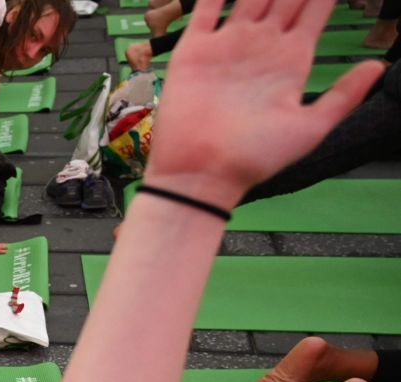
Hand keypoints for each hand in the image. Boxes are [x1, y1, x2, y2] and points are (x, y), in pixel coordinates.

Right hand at [147, 0, 383, 208]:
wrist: (202, 173)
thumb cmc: (255, 158)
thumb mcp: (310, 128)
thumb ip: (344, 95)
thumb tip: (378, 65)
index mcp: (292, 60)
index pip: (315, 8)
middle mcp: (262, 47)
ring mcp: (228, 45)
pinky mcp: (195, 50)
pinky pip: (207, 7)